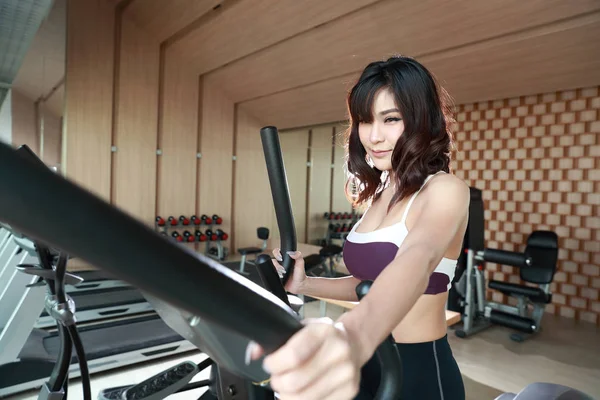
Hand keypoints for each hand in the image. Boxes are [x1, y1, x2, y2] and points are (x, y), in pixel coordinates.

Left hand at [246, 318, 362, 399]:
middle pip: (296, 381)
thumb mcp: (302, 327)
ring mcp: (346, 373)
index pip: (294, 355)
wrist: (353, 343)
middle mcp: (338, 351)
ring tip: (286, 388)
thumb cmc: (322, 337)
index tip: (269, 365)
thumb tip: (252, 353)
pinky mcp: (350, 391)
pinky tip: (301, 393)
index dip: (275, 364)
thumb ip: (277, 337)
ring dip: (287, 397)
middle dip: (278, 383)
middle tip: (277, 379)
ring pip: (304, 398)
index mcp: (323, 331)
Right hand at [272, 249, 305, 293]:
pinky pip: (271, 275)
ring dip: (276, 271)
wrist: (299, 286)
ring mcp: (277, 271)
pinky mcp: (276, 277)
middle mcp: (280, 264)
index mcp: (286, 259)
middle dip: (276, 264)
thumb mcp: (301, 264)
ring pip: (271, 268)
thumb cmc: (300, 275)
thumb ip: (298, 256)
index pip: (277, 252)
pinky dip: (275, 276)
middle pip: (272, 260)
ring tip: (283, 274)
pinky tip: (281, 278)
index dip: (277, 254)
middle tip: (283, 268)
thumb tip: (291, 253)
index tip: (281, 258)